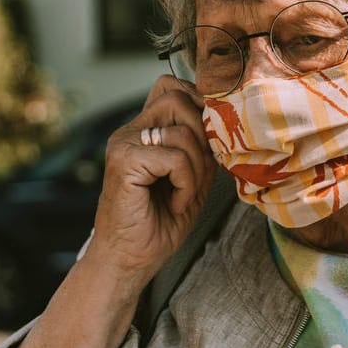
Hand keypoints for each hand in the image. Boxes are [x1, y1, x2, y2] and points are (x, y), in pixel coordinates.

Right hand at [83, 75, 216, 292]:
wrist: (128, 261)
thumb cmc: (157, 226)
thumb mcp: (192, 180)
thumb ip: (201, 149)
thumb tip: (224, 121)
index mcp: (142, 131)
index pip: (170, 87)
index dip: (196, 102)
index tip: (209, 140)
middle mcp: (129, 131)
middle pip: (178, 99)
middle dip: (202, 136)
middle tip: (199, 173)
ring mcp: (123, 144)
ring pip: (181, 131)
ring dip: (196, 168)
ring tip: (185, 194)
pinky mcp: (123, 161)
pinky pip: (175, 158)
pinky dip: (186, 183)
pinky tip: (176, 202)